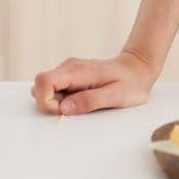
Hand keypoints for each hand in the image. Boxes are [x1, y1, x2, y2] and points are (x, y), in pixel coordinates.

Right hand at [30, 51, 157, 115]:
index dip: (45, 100)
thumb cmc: (131, 83)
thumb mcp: (116, 96)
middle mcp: (68, 68)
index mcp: (77, 71)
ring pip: (46, 89)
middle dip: (50, 104)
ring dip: (56, 102)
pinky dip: (63, 100)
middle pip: (40, 86)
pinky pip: (56, 90)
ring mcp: (69, 71)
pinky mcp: (71, 77)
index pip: (43, 81)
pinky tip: (82, 101)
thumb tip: (64, 108)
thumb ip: (89, 101)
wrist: (138, 68)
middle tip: (76, 109)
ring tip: (82, 104)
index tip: (63, 111)